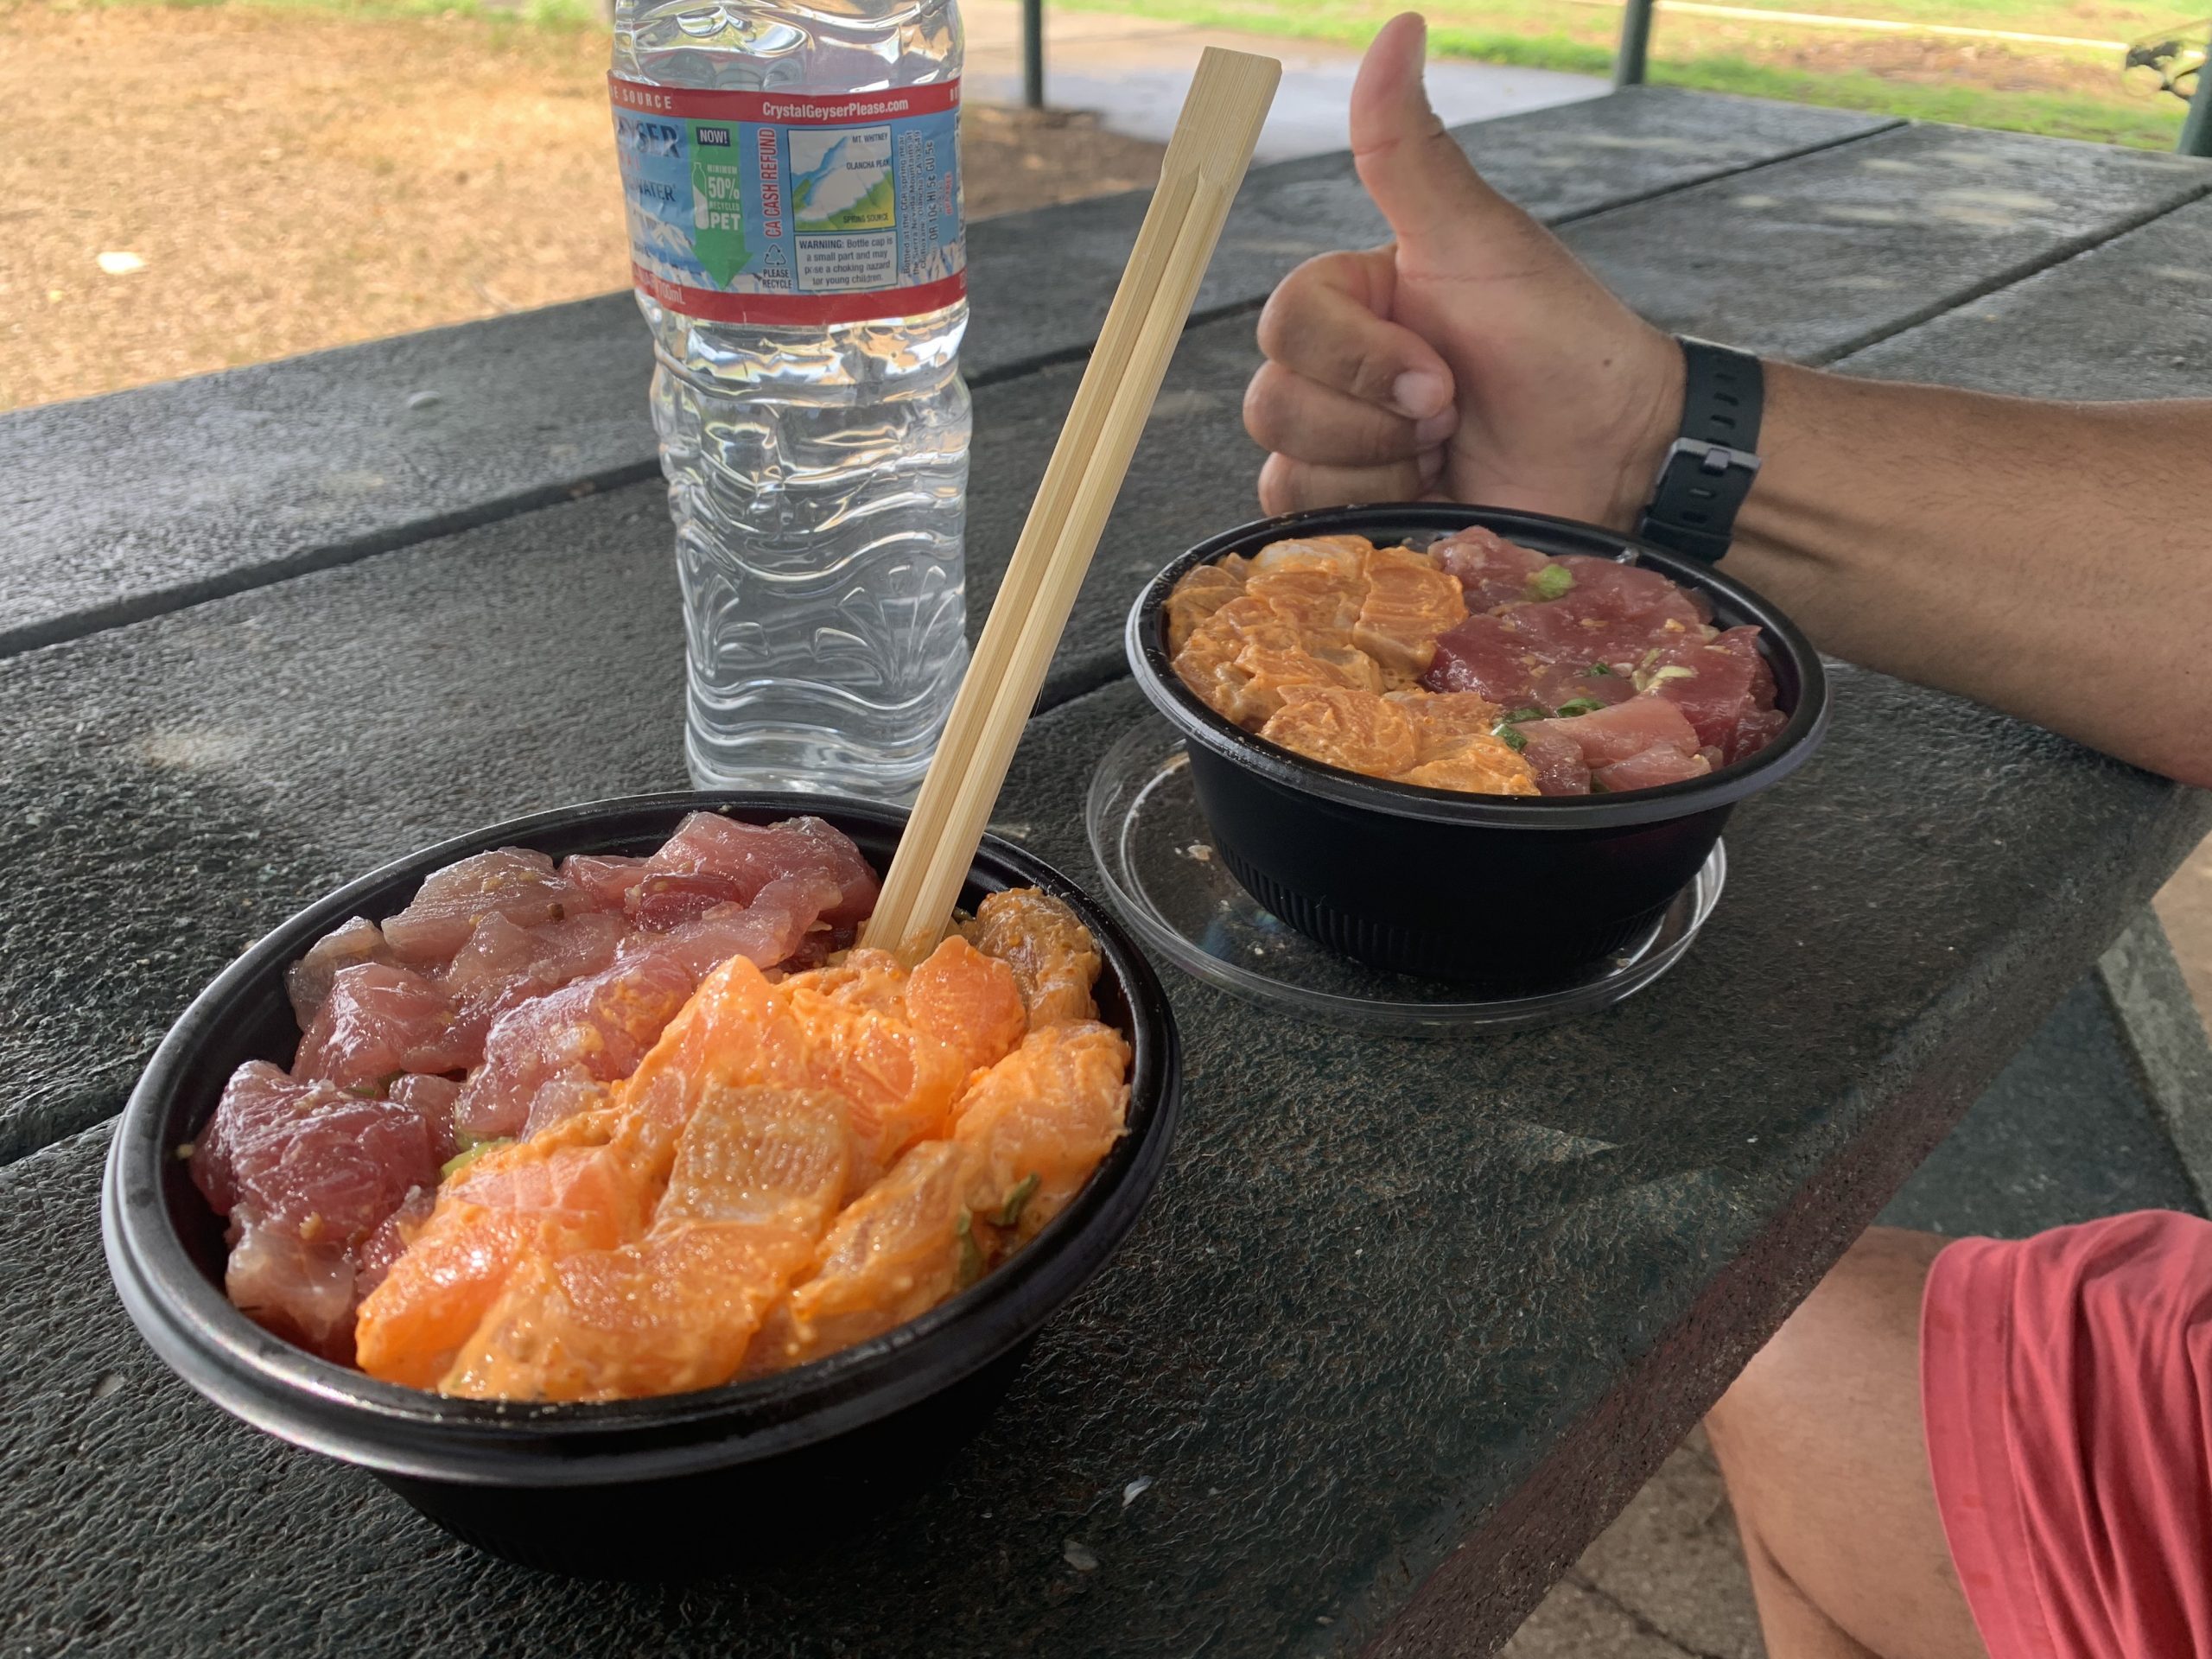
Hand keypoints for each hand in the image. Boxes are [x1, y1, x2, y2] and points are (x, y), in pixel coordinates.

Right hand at [1244, 12, 1683, 528]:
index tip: (1441, 374)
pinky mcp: (1356, 511)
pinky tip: (1428, 496)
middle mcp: (1337, 369)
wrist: (1618, 453)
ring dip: (1377, 468)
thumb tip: (1397, 28)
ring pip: (1285, 467)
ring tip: (1447, 455)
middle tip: (1451, 413)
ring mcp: (1344, 444)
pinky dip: (1370, 511)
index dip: (1357, 361)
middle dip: (1371, 420)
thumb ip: (1412, 151)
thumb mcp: (1483, 243)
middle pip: (1271, 402)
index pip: (1284, 325)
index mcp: (1355, 297)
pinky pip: (1304, 520)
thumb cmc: (1563, 342)